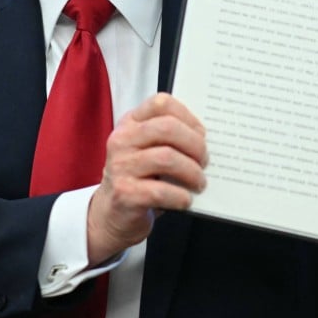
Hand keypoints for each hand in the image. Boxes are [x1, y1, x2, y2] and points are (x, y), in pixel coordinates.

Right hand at [86, 93, 206, 263]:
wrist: (112, 214)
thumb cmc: (140, 178)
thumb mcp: (149, 150)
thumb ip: (170, 139)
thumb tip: (205, 140)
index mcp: (130, 123)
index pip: (161, 103)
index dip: (188, 116)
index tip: (201, 135)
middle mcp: (122, 140)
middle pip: (167, 128)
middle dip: (195, 145)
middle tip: (204, 161)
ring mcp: (120, 166)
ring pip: (167, 158)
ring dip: (192, 172)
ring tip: (199, 183)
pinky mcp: (124, 193)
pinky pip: (161, 190)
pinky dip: (181, 196)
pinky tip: (186, 200)